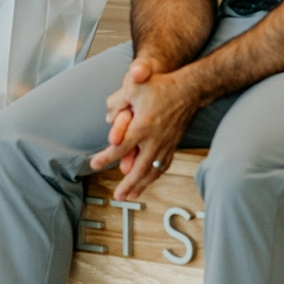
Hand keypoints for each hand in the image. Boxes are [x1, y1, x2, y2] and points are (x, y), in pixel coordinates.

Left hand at [92, 57, 199, 199]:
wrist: (189, 89)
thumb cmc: (162, 87)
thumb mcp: (134, 87)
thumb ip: (117, 101)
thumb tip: (107, 116)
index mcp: (142, 126)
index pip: (120, 147)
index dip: (105, 158)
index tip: (94, 164)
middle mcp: (155, 139)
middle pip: (138, 169)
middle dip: (127, 185)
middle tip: (118, 196)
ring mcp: (165, 144)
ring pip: (152, 171)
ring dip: (141, 185)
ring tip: (132, 196)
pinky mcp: (173, 144)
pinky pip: (163, 166)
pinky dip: (155, 176)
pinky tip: (149, 181)